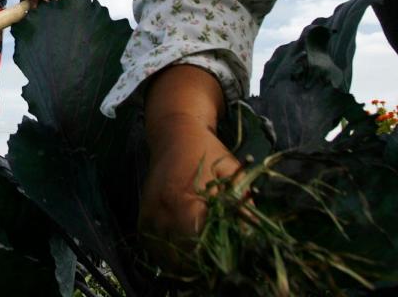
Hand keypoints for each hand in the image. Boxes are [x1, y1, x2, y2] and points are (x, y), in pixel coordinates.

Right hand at [137, 115, 241, 268]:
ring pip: (166, 257)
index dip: (218, 259)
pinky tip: (184, 253)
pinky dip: (168, 255)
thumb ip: (242, 207)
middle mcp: (162, 211)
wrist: (174, 133)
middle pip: (182, 258)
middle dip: (203, 265)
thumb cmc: (208, 151)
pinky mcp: (142, 217)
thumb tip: (254, 240)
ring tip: (204, 261)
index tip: (233, 260)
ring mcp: (149, 215)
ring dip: (185, 264)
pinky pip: (154, 248)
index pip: (200, 247)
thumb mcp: (232, 174)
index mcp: (185, 200)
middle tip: (222, 264)